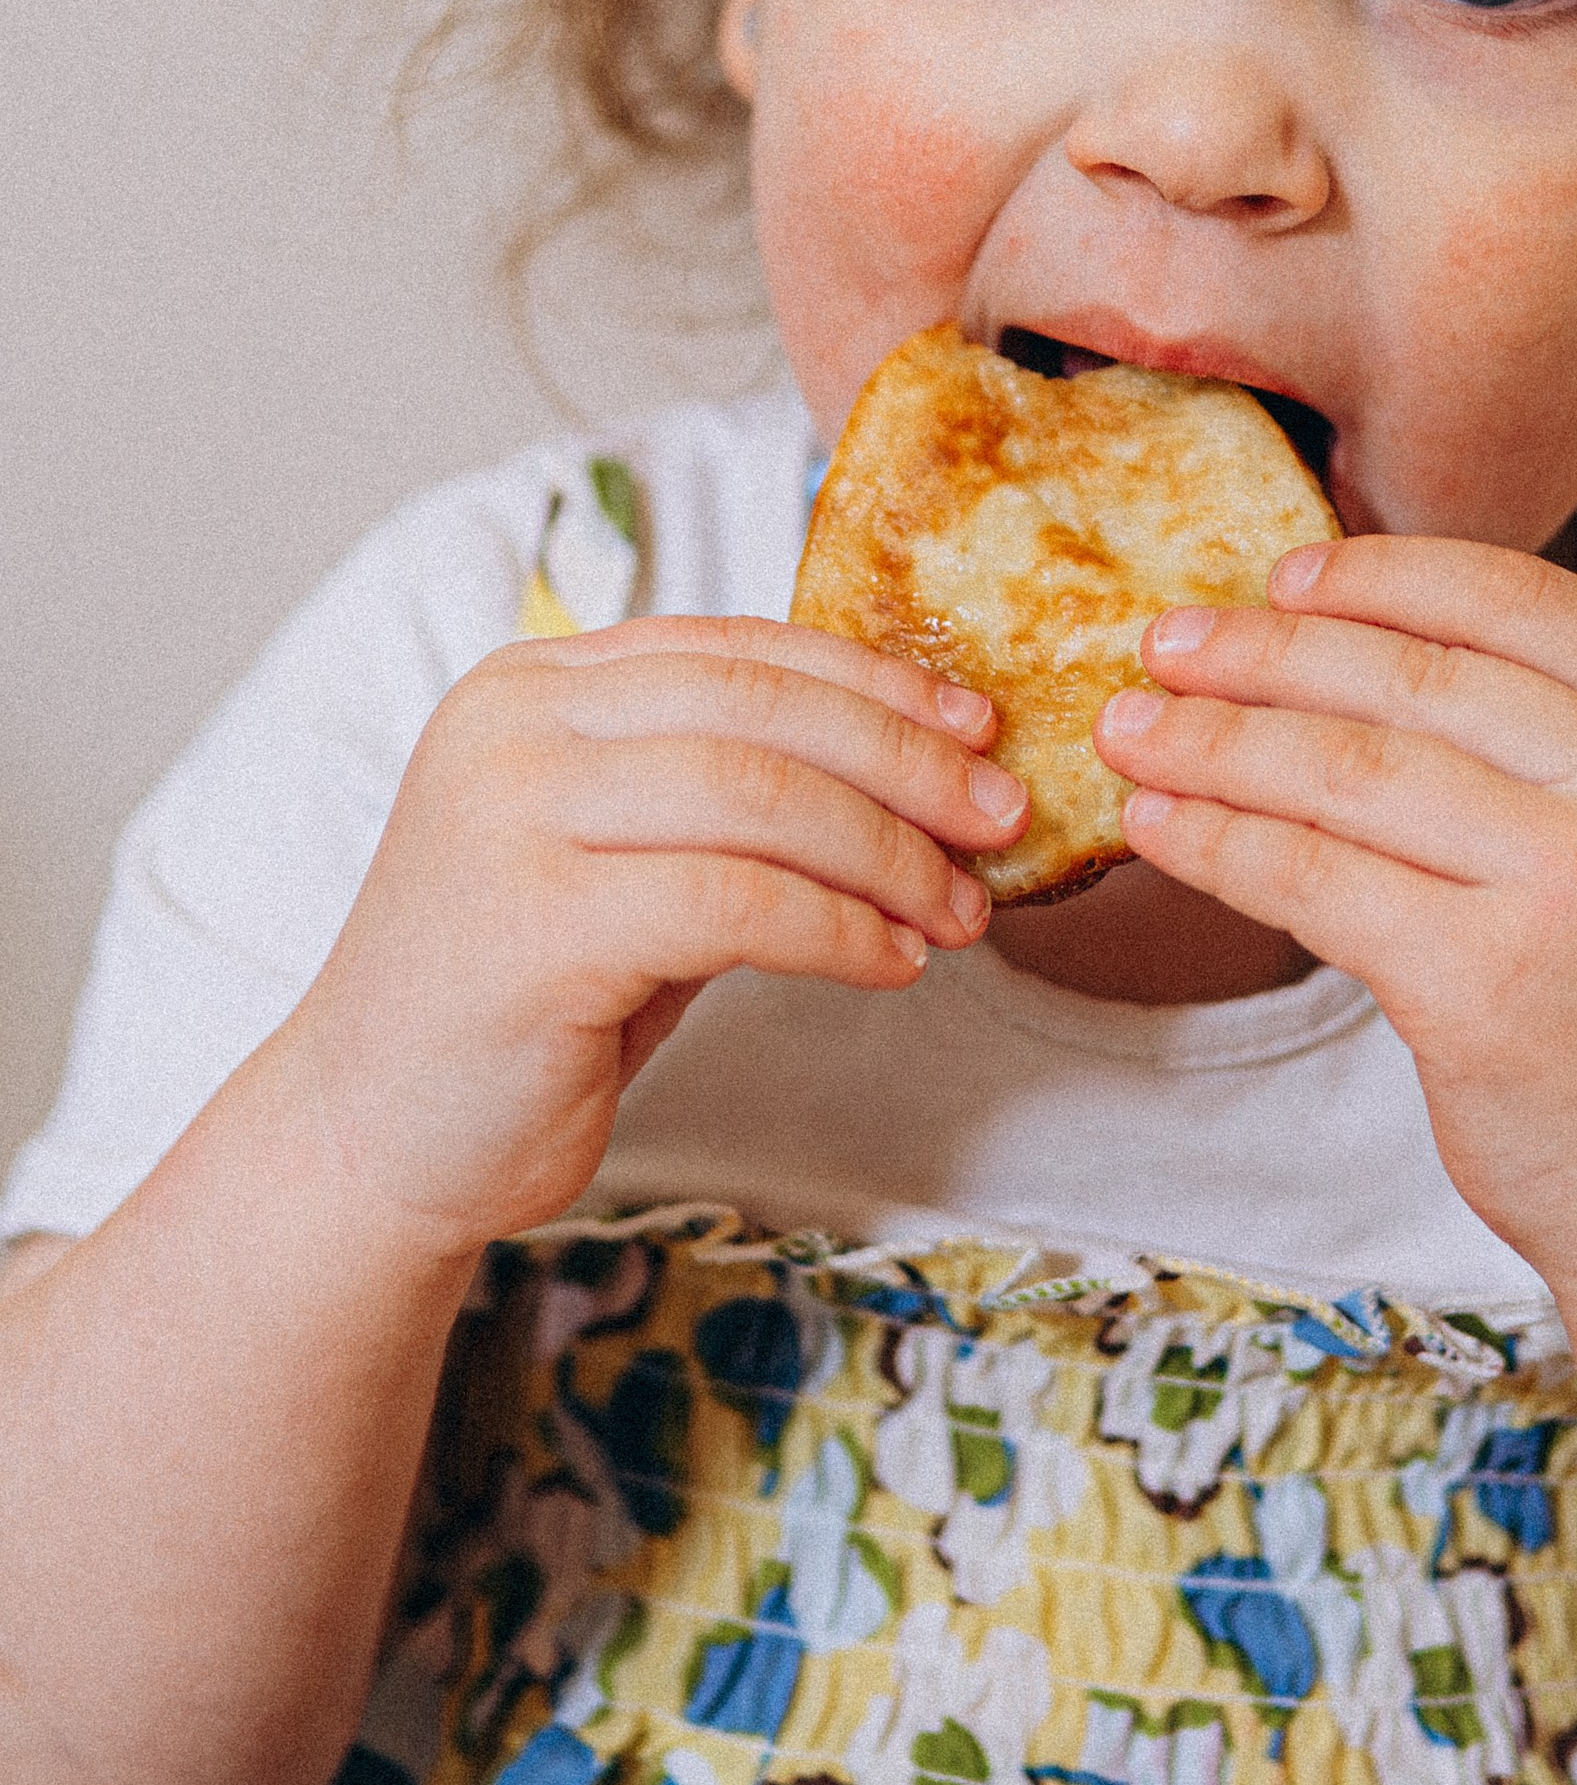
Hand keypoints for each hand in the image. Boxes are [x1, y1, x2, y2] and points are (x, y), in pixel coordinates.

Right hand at [280, 616, 1026, 1250]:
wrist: (368, 1137)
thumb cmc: (518, 1004)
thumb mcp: (622, 863)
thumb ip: (724, 798)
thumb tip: (917, 774)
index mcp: (531, 687)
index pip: (736, 648)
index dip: (871, 681)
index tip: (974, 728)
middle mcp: (511, 728)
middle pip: (761, 709)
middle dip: (905, 763)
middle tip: (1000, 818)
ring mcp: (511, 819)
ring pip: (761, 797)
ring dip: (889, 855)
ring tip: (959, 911)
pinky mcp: (536, 927)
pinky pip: (738, 904)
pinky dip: (839, 930)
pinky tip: (892, 963)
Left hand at [1097, 538, 1576, 1296]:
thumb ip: (1558, 747)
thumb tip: (1351, 653)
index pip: (1517, 600)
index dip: (1382, 578)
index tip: (1279, 578)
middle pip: (1411, 678)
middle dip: (1263, 654)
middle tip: (1160, 642)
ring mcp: (1573, 883)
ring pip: (1346, 771)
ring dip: (1214, 743)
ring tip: (1129, 732)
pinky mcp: (1485, 982)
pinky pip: (1313, 879)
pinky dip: (1219, 844)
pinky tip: (1161, 828)